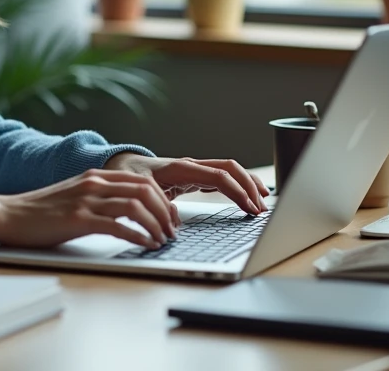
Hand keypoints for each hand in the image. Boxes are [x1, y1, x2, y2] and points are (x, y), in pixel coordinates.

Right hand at [0, 169, 175, 249]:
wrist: (9, 215)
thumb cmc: (40, 211)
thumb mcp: (75, 196)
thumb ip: (99, 198)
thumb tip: (129, 212)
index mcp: (95, 176)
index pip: (143, 181)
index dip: (163, 200)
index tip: (171, 218)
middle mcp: (94, 183)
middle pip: (145, 191)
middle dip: (165, 213)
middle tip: (172, 231)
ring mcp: (86, 200)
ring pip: (136, 206)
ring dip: (156, 225)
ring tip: (163, 240)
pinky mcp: (78, 219)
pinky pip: (118, 226)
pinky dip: (138, 236)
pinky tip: (146, 245)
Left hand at [103, 153, 269, 217]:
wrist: (124, 168)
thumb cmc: (131, 179)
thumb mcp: (140, 192)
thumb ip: (156, 205)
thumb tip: (174, 223)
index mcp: (180, 168)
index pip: (218, 176)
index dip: (237, 191)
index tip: (250, 207)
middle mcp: (191, 166)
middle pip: (230, 168)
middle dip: (249, 186)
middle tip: (262, 208)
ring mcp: (195, 170)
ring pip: (230, 170)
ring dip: (248, 184)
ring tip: (263, 202)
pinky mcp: (196, 177)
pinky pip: (223, 177)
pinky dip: (239, 185)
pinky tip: (249, 197)